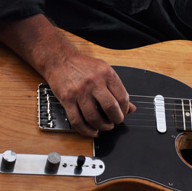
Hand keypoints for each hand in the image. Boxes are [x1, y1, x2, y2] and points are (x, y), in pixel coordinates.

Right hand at [0, 14, 134, 137]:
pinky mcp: (67, 99)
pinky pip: (77, 120)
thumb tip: (130, 108)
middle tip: (116, 121)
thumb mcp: (104, 71)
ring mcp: (80, 91)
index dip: (125, 109)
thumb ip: (117, 89)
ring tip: (105, 127)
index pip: (122, 97)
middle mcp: (94, 82)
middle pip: (110, 108)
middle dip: (116, 119)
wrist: (60, 59)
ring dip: (102, 126)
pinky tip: (91, 131)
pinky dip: (86, 130)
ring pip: (94, 117)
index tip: (123, 113)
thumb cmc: (83, 66)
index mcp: (106, 74)